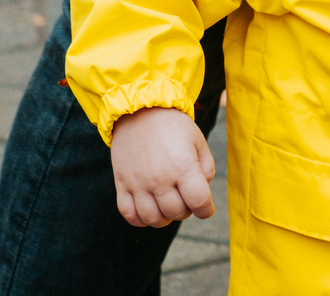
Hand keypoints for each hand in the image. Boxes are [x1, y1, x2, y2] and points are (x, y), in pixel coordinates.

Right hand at [110, 106, 215, 226]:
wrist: (139, 110)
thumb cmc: (173, 125)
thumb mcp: (198, 140)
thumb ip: (207, 167)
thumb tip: (202, 192)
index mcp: (182, 166)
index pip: (199, 202)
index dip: (207, 210)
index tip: (206, 208)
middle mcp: (160, 178)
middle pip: (177, 213)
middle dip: (187, 210)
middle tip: (186, 198)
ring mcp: (138, 183)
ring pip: (153, 219)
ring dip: (165, 218)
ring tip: (168, 205)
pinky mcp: (122, 184)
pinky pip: (129, 214)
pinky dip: (140, 220)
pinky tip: (149, 210)